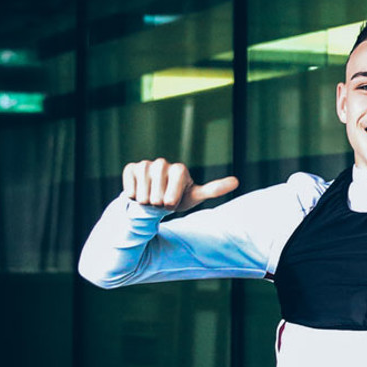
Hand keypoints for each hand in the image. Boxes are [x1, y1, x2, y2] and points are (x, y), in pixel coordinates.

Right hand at [121, 158, 238, 211]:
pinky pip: (129, 187)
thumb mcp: (194, 197)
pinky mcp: (130, 168)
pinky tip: (138, 194)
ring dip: (146, 200)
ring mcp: (145, 165)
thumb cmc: (176, 199)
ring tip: (151, 200)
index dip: (171, 197)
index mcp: (179, 169)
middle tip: (161, 202)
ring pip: (143, 190)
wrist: (153, 203)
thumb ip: (213, 189)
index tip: (172, 203)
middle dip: (159, 202)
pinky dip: (133, 195)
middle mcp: (162, 163)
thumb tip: (236, 181)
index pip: (174, 183)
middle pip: (157, 190)